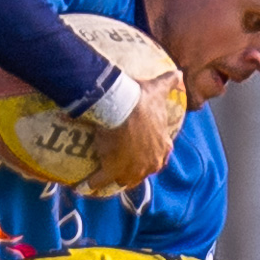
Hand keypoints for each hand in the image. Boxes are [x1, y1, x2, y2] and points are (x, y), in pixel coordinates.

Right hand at [87, 71, 183, 193]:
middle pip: (141, 172)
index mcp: (162, 147)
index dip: (150, 156)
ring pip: (123, 180)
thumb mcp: (158, 91)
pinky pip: (99, 181)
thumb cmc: (142, 100)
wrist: (123, 108)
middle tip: (121, 166)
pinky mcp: (112, 171)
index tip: (142, 153)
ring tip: (103, 177)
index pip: (159, 157)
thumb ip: (169, 83)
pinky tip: (81, 186)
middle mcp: (150, 163)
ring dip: (114, 179)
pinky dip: (90, 183)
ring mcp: (131, 170)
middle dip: (133, 171)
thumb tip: (179, 73)